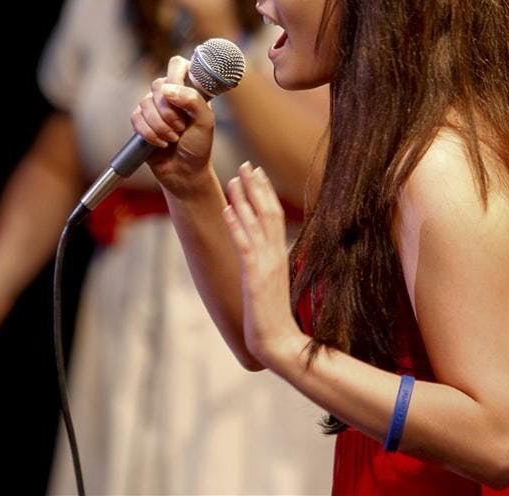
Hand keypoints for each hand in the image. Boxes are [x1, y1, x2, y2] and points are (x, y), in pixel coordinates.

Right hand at [130, 55, 215, 196]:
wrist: (185, 173)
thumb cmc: (199, 146)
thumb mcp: (205, 122)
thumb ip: (192, 100)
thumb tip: (167, 89)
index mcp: (189, 89)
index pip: (177, 64)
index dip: (176, 75)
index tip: (182, 94)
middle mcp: (170, 95)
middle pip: (157, 84)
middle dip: (169, 110)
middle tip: (182, 126)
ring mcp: (154, 107)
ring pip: (145, 102)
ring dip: (160, 125)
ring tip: (174, 137)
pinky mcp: (140, 122)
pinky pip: (136, 118)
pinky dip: (149, 133)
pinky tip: (161, 143)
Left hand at [222, 162, 302, 367]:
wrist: (281, 345)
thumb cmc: (275, 319)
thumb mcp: (272, 285)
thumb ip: (269, 267)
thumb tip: (261, 255)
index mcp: (280, 255)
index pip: (274, 216)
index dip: (265, 193)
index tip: (257, 173)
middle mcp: (275, 254)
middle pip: (267, 211)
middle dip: (256, 187)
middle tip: (246, 164)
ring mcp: (266, 264)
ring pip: (256, 223)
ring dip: (244, 198)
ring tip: (233, 178)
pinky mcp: (255, 277)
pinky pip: (244, 245)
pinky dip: (236, 225)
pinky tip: (227, 210)